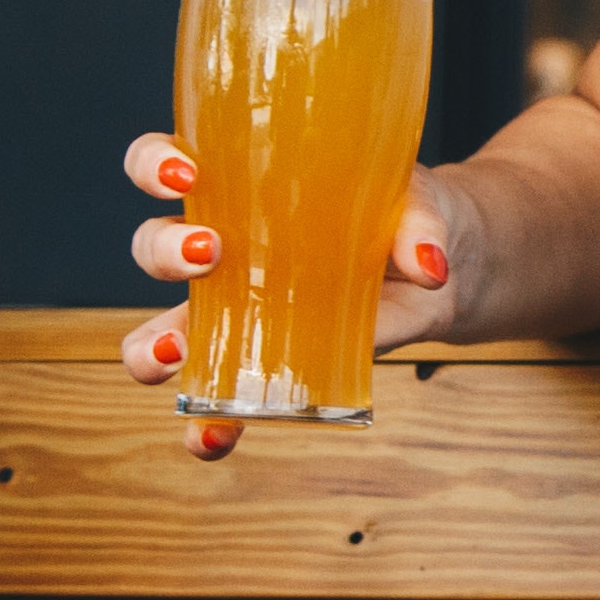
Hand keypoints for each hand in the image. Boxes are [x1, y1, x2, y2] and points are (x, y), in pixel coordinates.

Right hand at [114, 134, 477, 458]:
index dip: (155, 163)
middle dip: (163, 251)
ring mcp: (238, 309)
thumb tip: (427, 266)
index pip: (171, 162)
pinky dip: (207, 422)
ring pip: (164, 325)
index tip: (182, 172)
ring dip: (153, 345)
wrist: (446, 267)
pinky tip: (209, 437)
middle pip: (155, 245)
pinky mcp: (266, 361)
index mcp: (246, 188)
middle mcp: (225, 247)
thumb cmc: (412, 215)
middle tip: (206, 256)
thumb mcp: (421, 204)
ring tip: (172, 356)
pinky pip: (219, 396)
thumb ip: (419, 227)